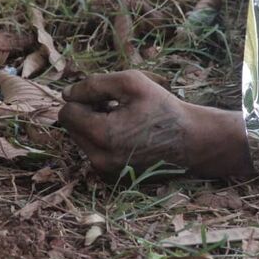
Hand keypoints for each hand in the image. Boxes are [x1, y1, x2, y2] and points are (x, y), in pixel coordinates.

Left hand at [59, 71, 189, 177]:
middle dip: (87, 112)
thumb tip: (66, 94)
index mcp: (102, 136)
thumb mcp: (132, 83)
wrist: (192, 141)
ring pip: (80, 138)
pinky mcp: (112, 175)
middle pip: (71, 127)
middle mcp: (99, 159)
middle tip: (116, 105)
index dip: (83, 99)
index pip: (66, 113)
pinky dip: (103, 137)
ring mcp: (105, 170)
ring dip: (94, 124)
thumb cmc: (164, 108)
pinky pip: (93, 150)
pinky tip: (126, 131)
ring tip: (122, 118)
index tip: (107, 96)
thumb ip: (94, 84)